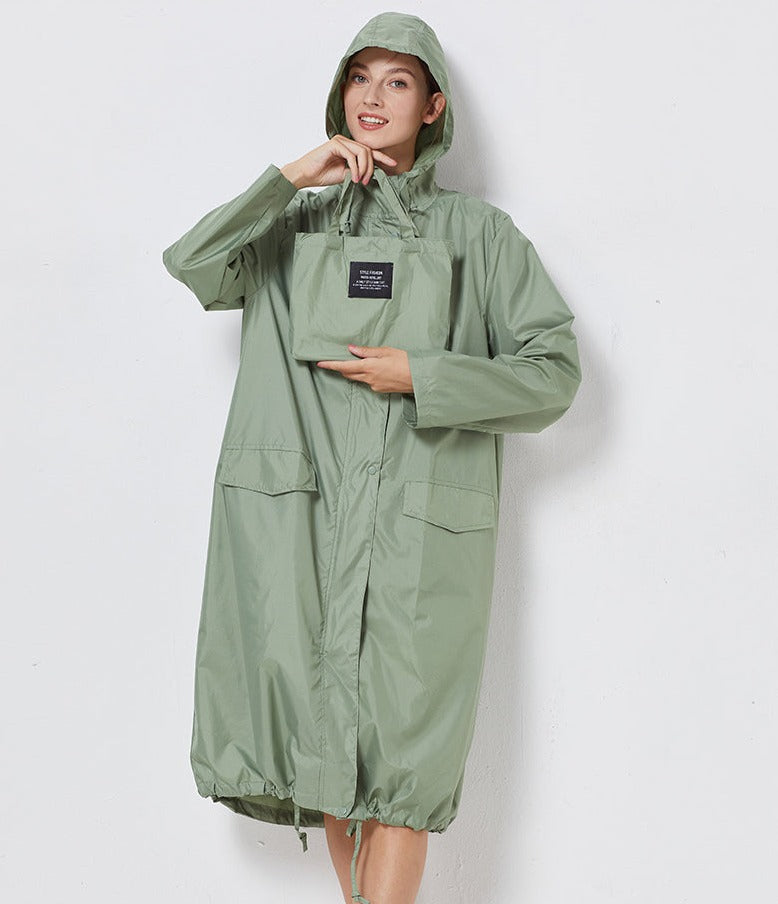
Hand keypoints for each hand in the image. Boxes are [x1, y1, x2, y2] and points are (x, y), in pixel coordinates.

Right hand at [280, 136, 397, 189]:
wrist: (306, 175)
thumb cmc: (323, 175)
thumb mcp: (346, 175)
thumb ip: (358, 171)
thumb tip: (373, 172)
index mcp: (349, 149)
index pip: (369, 151)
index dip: (383, 157)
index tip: (394, 164)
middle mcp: (346, 142)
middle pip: (368, 151)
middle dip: (371, 167)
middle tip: (367, 181)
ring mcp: (340, 141)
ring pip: (362, 152)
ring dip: (364, 168)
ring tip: (360, 180)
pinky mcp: (334, 143)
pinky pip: (351, 155)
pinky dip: (355, 167)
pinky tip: (353, 177)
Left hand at [316, 345, 413, 393]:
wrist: (420, 378)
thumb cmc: (406, 362)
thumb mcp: (386, 351)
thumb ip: (367, 351)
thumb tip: (352, 349)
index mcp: (369, 367)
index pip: (344, 366)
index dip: (330, 365)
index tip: (320, 363)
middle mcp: (369, 378)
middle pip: (348, 373)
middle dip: (341, 368)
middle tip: (336, 360)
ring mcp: (374, 386)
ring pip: (358, 378)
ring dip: (353, 371)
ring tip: (356, 363)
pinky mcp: (380, 390)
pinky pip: (368, 382)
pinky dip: (366, 376)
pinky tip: (375, 370)